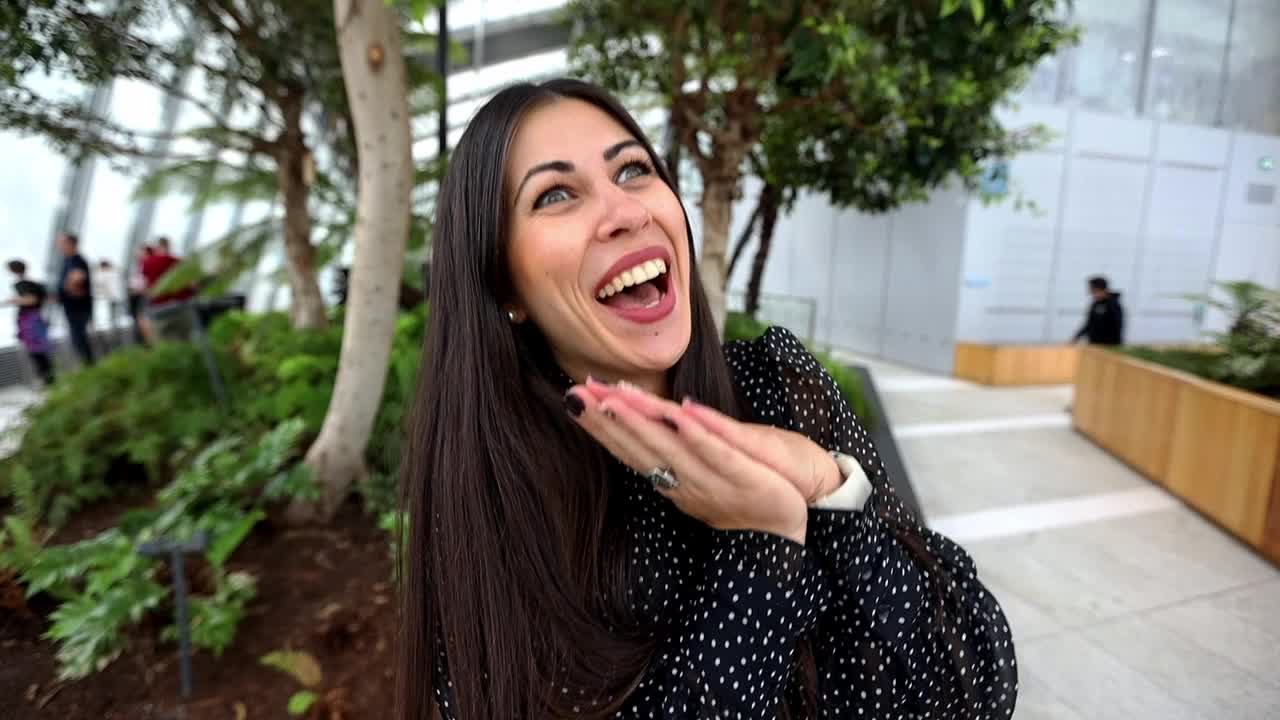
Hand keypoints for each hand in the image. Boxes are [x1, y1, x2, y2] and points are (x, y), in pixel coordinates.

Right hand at [566, 381, 809, 543]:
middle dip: (609, 420)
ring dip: (642, 425)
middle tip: (578, 395)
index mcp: (672, 478)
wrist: (785, 532)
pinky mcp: (746, 478)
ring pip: (672, 449)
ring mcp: (714, 481)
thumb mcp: (696, 476)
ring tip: (616, 400)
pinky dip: (699, 437)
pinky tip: (681, 415)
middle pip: (641, 447)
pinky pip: (718, 456)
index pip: (629, 448)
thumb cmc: (739, 499)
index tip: (573, 399)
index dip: (601, 425)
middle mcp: (685, 481)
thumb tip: (637, 431)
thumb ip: (669, 453)